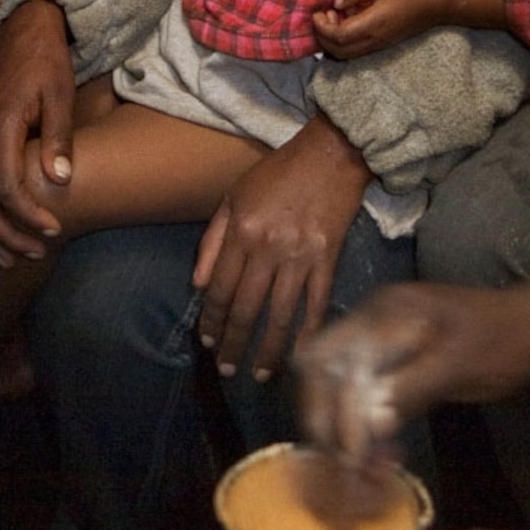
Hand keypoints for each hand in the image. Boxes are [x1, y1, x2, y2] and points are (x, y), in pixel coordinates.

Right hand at [0, 0, 75, 261]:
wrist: (23, 36)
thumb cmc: (47, 65)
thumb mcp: (61, 95)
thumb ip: (59, 137)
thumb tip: (60, 180)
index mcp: (0, 125)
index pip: (6, 187)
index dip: (28, 216)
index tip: (55, 231)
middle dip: (6, 236)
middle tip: (37, 253)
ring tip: (15, 256)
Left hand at [191, 119, 366, 379]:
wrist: (331, 155)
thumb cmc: (277, 173)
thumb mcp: (234, 196)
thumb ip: (213, 240)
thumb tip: (198, 284)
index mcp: (242, 233)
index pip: (219, 288)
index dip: (211, 319)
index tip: (207, 343)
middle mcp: (268, 249)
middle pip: (245, 308)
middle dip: (233, 344)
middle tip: (227, 370)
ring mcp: (301, 257)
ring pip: (280, 314)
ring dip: (268, 349)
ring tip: (260, 374)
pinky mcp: (329, 260)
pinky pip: (316, 303)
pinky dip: (309, 332)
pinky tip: (300, 354)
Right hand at [296, 281, 529, 455]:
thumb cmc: (504, 342)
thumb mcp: (460, 366)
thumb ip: (411, 388)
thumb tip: (366, 422)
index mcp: (384, 314)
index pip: (330, 362)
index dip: (332, 411)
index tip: (349, 458)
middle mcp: (373, 320)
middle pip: (321, 371)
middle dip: (326, 421)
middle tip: (344, 468)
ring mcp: (382, 338)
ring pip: (337, 384)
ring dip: (343, 427)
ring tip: (363, 469)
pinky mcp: (396, 359)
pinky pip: (363, 391)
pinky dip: (365, 425)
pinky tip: (384, 453)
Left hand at [308, 0, 447, 58]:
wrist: (441, 1)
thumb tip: (337, 2)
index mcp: (373, 24)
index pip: (338, 36)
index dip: (321, 27)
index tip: (317, 11)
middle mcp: (375, 39)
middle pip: (339, 51)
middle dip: (323, 37)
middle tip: (322, 15)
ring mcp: (381, 44)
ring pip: (347, 53)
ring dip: (333, 41)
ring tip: (334, 17)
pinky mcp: (385, 43)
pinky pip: (358, 49)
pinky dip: (345, 41)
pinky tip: (349, 21)